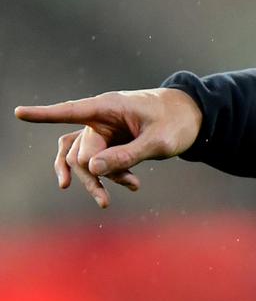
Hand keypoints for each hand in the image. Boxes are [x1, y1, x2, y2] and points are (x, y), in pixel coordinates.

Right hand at [14, 88, 201, 207]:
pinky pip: (95, 160)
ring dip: (101, 179)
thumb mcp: (158, 142)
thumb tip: (91, 169)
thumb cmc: (176, 122)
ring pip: (83, 160)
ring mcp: (102, 129)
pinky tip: (130, 185)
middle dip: (94, 176)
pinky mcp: (108, 140)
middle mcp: (99, 117)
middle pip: (78, 152)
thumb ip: (126, 155)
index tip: (19, 112)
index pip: (70, 110)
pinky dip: (108, 175)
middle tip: (121, 193)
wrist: (192, 117)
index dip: (44, 114)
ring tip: (133, 187)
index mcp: (109, 107)